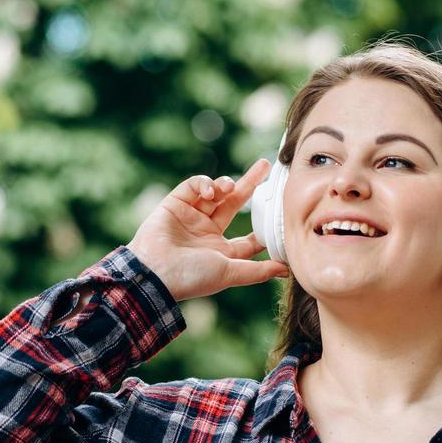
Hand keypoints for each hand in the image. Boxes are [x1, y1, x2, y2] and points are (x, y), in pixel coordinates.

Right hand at [125, 158, 288, 302]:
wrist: (155, 272)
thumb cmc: (192, 277)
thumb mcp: (230, 273)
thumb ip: (258, 271)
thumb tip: (287, 270)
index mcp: (222, 251)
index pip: (248, 236)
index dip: (263, 227)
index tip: (279, 214)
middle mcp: (208, 232)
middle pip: (235, 204)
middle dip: (250, 185)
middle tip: (266, 165)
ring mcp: (192, 216)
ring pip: (216, 192)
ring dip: (226, 185)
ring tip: (230, 186)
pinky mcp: (175, 203)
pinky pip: (194, 186)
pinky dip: (205, 184)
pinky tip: (210, 192)